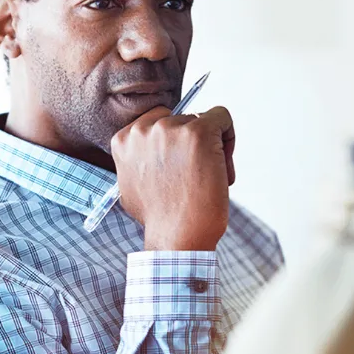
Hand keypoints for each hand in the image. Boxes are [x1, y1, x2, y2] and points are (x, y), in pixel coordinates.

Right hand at [110, 106, 235, 250]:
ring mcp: (172, 128)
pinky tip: (223, 166)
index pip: (156, 121)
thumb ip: (139, 160)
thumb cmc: (159, 218)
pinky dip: (228, 137)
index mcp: (125, 139)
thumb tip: (151, 153)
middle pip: (180, 120)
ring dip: (211, 146)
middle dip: (191, 145)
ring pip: (202, 121)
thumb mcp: (132, 184)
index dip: (172, 143)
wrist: (176, 237)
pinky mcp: (199, 132)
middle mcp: (145, 129)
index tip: (179, 166)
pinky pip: (222, 117)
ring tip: (208, 178)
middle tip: (196, 176)